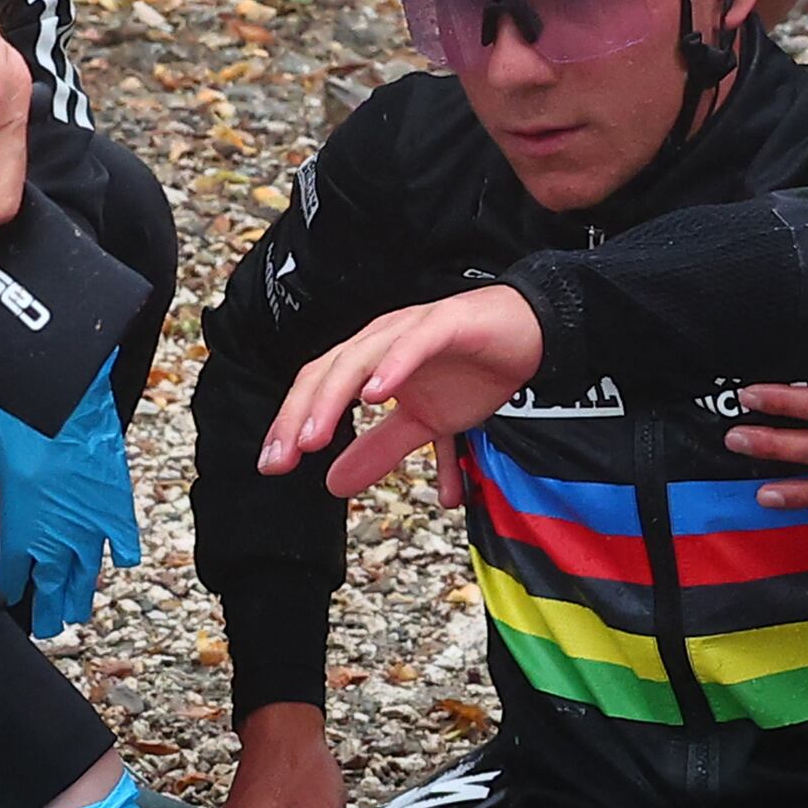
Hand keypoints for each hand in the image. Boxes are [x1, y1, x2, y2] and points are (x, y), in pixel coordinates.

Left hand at [0, 370, 145, 637]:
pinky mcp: (115, 490)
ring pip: (88, 564)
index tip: (5, 600)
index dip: (9, 587)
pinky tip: (120, 563)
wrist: (60, 378)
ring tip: (78, 612)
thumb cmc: (9, 410)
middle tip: (51, 627)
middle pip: (55, 579)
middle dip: (50, 606)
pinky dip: (122, 549)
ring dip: (82, 590)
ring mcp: (92, 512)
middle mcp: (61, 527)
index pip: (13, 569)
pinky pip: (123, 531)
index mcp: (22, 521)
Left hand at [263, 286, 548, 497]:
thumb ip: (380, 450)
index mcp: (370, 359)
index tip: (272, 465)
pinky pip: (414, 343)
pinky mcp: (447, 323)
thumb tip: (332, 484)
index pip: (317, 389)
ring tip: (313, 434)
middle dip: (299, 415)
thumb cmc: (475, 370)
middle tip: (283, 458)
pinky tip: (375, 394)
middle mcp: (381, 339)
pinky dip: (392, 367)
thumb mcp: (423, 424)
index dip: (291, 423)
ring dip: (332, 397)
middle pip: (326, 373)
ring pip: (360, 358)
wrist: (534, 334)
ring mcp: (411, 329)